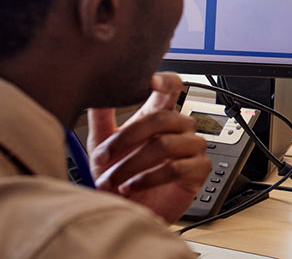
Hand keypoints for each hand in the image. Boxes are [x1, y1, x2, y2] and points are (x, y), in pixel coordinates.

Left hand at [88, 72, 210, 223]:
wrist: (125, 211)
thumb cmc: (117, 178)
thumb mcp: (102, 145)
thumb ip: (101, 117)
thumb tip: (94, 89)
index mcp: (159, 116)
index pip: (173, 88)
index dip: (166, 81)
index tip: (151, 80)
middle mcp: (179, 129)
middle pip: (164, 117)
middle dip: (128, 138)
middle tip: (103, 158)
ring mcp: (192, 149)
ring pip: (167, 144)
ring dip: (133, 164)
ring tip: (114, 180)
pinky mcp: (198, 172)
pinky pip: (177, 168)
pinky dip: (149, 178)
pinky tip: (132, 186)